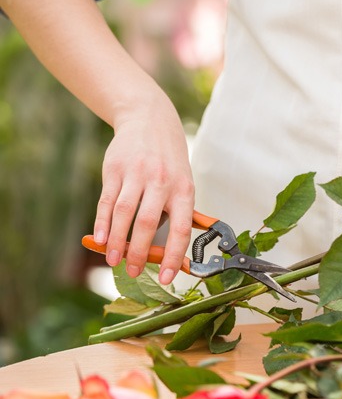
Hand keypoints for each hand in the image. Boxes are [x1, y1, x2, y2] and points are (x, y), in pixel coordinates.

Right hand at [93, 95, 194, 283]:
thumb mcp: (182, 183)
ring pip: (124, 214)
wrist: (149, 120)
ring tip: (113, 261)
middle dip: (139, 252)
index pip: (180, 229)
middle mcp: (161, 182)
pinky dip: (102, 223)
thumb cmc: (169, 162)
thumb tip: (164, 252)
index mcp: (184, 190)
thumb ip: (173, 213)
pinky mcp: (115, 169)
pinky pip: (107, 200)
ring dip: (117, 241)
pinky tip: (100, 240)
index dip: (172, 256)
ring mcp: (137, 174)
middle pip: (147, 223)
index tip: (165, 277)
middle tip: (132, 272)